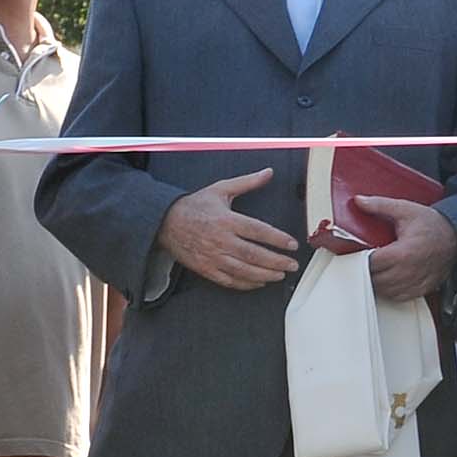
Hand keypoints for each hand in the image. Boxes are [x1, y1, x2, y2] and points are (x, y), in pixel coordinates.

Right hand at [158, 168, 299, 290]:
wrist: (164, 222)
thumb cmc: (194, 205)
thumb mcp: (220, 189)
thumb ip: (247, 182)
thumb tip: (268, 172)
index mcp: (226, 220)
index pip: (258, 231)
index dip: (278, 239)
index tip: (293, 244)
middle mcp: (221, 240)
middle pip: (254, 254)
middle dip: (277, 262)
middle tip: (292, 265)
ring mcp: (213, 256)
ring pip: (243, 271)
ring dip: (265, 275)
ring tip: (280, 275)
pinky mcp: (205, 268)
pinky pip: (229, 280)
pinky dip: (246, 284)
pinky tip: (259, 282)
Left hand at [356, 196, 456, 300]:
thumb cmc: (433, 224)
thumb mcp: (405, 210)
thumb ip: (380, 205)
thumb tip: (359, 201)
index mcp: (403, 252)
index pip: (370, 263)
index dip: (359, 257)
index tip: (356, 251)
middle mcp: (409, 271)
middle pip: (374, 279)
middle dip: (365, 269)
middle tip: (363, 259)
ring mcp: (415, 283)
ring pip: (383, 291)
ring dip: (375, 281)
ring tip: (375, 268)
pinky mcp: (420, 289)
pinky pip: (396, 297)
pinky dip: (388, 290)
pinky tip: (387, 278)